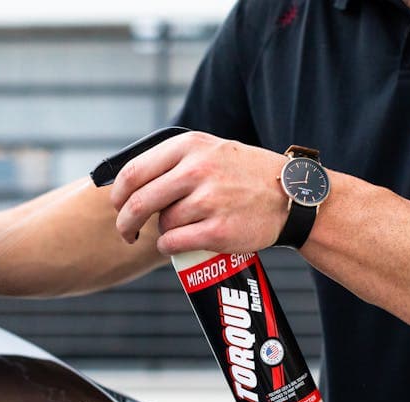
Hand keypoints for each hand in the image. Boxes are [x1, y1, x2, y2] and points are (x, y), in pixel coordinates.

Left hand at [109, 131, 290, 255]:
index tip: (118, 206)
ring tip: (180, 229)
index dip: (118, 195)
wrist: (291, 197)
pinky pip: (174, 243)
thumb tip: (127, 183)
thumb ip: (173, 160)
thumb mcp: (210, 151)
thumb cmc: (244, 175)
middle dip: (125, 223)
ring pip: (161, 223)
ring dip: (161, 232)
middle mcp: (197, 170)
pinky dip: (169, 247)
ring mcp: (209, 201)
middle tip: (126, 232)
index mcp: (190, 147)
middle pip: (138, 202)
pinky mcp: (218, 231)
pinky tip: (176, 244)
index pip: (134, 172)